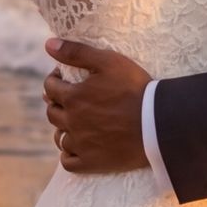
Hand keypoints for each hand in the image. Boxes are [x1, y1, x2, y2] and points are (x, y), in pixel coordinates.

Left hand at [41, 38, 154, 175]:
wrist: (158, 123)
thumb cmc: (135, 89)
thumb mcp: (109, 62)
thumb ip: (77, 52)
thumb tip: (48, 44)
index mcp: (73, 97)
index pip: (50, 87)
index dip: (54, 80)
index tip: (64, 78)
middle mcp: (72, 122)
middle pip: (52, 113)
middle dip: (57, 103)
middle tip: (70, 100)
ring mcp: (80, 144)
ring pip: (59, 137)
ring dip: (63, 129)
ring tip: (75, 124)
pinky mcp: (91, 162)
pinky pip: (68, 162)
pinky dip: (69, 154)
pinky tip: (78, 147)